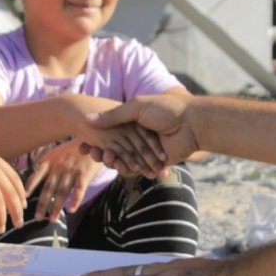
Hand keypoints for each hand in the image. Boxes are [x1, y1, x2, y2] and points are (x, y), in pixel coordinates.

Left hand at [24, 140, 100, 223]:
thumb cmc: (72, 149)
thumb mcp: (55, 152)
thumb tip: (33, 180)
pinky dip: (75, 201)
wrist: (92, 139)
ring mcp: (71, 170)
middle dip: (42, 204)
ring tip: (52, 219)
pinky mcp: (84, 174)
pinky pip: (79, 190)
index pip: (36, 175)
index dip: (30, 187)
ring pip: (62, 192)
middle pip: (48, 188)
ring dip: (56, 207)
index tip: (23, 199)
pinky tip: (71, 210)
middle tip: (38, 218)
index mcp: (49, 161)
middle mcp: (59, 166)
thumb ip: (45, 165)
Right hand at [82, 95, 201, 175]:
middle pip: (115, 145)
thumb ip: (115, 115)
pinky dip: (126, 168)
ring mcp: (147, 149)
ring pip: (124, 158)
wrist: (193, 124)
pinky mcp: (155, 162)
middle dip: (101, 149)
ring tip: (102, 158)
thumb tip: (89, 118)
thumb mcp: (138, 107)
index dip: (96, 135)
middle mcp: (139, 135)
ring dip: (112, 159)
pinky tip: (116, 166)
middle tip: (88, 152)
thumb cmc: (167, 110)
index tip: (83, 140)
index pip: (110, 130)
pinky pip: (138, 168)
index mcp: (135, 120)